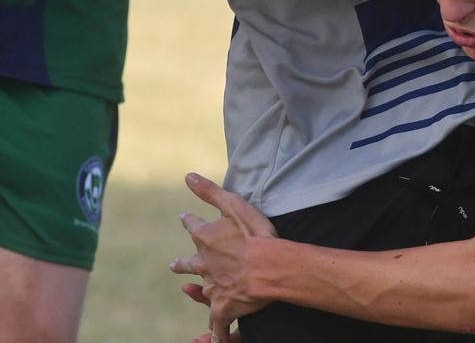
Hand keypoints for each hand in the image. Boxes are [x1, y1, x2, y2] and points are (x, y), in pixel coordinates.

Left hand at [170, 173, 276, 341]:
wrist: (269, 267)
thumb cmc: (255, 234)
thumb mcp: (233, 204)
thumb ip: (209, 191)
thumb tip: (187, 176)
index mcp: (206, 237)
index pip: (193, 226)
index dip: (189, 221)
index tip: (184, 218)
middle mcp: (204, 263)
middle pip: (189, 262)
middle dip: (183, 262)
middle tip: (175, 263)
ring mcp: (213, 287)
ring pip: (201, 291)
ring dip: (195, 292)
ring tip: (189, 291)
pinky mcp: (223, 308)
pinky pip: (218, 327)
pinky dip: (216, 337)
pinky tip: (214, 342)